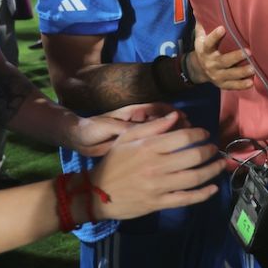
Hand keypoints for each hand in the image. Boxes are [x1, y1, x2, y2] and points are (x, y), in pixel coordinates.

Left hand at [66, 101, 186, 156]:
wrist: (77, 141)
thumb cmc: (93, 129)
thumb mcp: (113, 127)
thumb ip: (135, 126)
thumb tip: (160, 123)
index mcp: (135, 113)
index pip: (160, 109)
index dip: (174, 114)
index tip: (186, 120)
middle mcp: (138, 123)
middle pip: (163, 122)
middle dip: (178, 127)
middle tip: (189, 134)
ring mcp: (136, 136)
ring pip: (159, 136)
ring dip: (172, 139)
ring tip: (183, 146)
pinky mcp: (133, 148)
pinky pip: (152, 147)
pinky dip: (163, 150)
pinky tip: (171, 158)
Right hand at [87, 113, 221, 221]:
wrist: (96, 193)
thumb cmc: (114, 163)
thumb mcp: (127, 138)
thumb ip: (153, 127)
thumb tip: (176, 116)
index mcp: (149, 147)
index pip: (184, 137)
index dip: (199, 133)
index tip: (204, 133)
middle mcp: (157, 166)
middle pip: (194, 156)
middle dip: (210, 150)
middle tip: (214, 148)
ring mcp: (159, 186)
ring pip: (195, 178)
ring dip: (212, 170)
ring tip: (220, 164)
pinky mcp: (159, 203)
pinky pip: (186, 199)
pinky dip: (203, 194)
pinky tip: (213, 188)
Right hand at [191, 23, 254, 90]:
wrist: (198, 69)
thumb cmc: (204, 47)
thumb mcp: (200, 36)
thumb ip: (202, 23)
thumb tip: (199, 5)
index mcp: (205, 49)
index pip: (209, 42)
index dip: (215, 36)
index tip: (223, 28)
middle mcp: (210, 63)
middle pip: (223, 61)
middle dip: (236, 57)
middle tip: (249, 51)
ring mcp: (216, 75)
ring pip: (229, 74)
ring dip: (241, 72)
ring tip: (253, 68)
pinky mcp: (222, 83)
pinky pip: (231, 86)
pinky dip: (241, 85)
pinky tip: (251, 82)